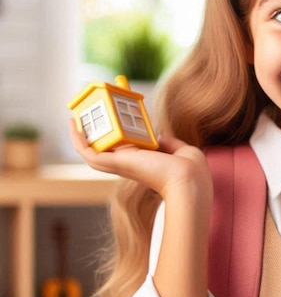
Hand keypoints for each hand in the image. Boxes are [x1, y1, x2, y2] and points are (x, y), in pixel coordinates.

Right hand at [68, 119, 212, 200]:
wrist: (188, 181)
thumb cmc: (191, 171)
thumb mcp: (182, 151)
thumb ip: (169, 144)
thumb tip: (157, 137)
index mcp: (147, 164)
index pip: (127, 151)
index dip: (119, 136)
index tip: (113, 121)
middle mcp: (131, 166)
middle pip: (106, 150)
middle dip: (95, 133)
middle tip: (86, 116)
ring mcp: (122, 165)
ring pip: (92, 153)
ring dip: (81, 135)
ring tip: (74, 118)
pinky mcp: (116, 163)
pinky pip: (88, 153)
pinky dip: (78, 140)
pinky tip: (72, 124)